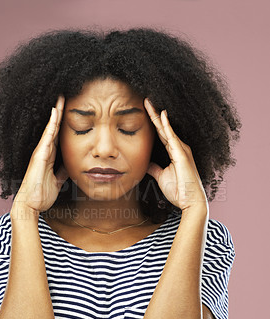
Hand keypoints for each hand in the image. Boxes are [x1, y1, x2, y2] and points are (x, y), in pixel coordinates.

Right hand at [11, 96, 68, 216]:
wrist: (31, 206)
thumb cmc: (42, 194)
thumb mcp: (57, 181)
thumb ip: (62, 172)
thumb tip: (69, 167)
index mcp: (49, 157)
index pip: (58, 135)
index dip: (64, 123)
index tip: (70, 110)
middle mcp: (44, 151)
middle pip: (54, 128)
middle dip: (60, 112)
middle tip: (65, 96)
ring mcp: (41, 152)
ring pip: (50, 128)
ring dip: (56, 113)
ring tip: (61, 97)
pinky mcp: (39, 156)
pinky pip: (47, 137)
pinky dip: (51, 124)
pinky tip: (56, 112)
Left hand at [144, 98, 207, 212]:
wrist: (189, 202)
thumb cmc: (178, 190)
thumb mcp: (160, 176)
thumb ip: (154, 168)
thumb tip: (145, 163)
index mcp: (174, 151)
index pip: (160, 133)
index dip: (152, 122)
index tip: (144, 110)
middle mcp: (178, 147)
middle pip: (163, 128)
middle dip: (154, 114)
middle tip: (145, 100)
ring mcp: (181, 150)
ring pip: (167, 129)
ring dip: (158, 115)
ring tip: (149, 102)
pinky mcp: (182, 154)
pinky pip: (172, 137)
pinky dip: (167, 126)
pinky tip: (162, 115)